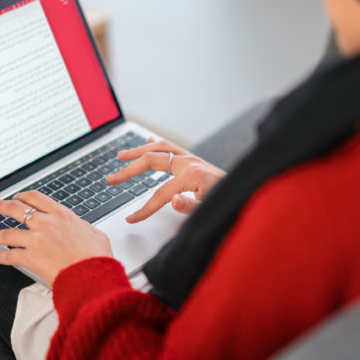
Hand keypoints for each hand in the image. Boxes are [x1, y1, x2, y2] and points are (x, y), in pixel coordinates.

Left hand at [0, 190, 112, 284]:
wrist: (91, 275)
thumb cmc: (96, 257)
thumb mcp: (95, 233)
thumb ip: (83, 227)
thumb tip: (80, 227)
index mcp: (62, 215)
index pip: (36, 198)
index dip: (22, 196)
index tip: (16, 197)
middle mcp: (46, 223)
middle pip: (16, 209)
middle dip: (0, 206)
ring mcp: (36, 240)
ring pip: (7, 233)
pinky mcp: (30, 258)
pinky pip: (8, 255)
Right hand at [106, 138, 225, 222]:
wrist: (248, 192)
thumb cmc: (230, 201)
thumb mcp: (210, 209)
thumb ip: (190, 207)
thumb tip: (172, 201)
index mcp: (192, 175)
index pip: (160, 194)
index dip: (144, 208)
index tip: (131, 218)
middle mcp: (190, 162)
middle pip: (151, 161)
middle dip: (129, 171)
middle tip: (111, 179)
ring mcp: (191, 158)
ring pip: (158, 149)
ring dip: (137, 151)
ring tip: (120, 156)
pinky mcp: (194, 159)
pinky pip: (170, 147)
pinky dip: (156, 144)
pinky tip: (146, 140)